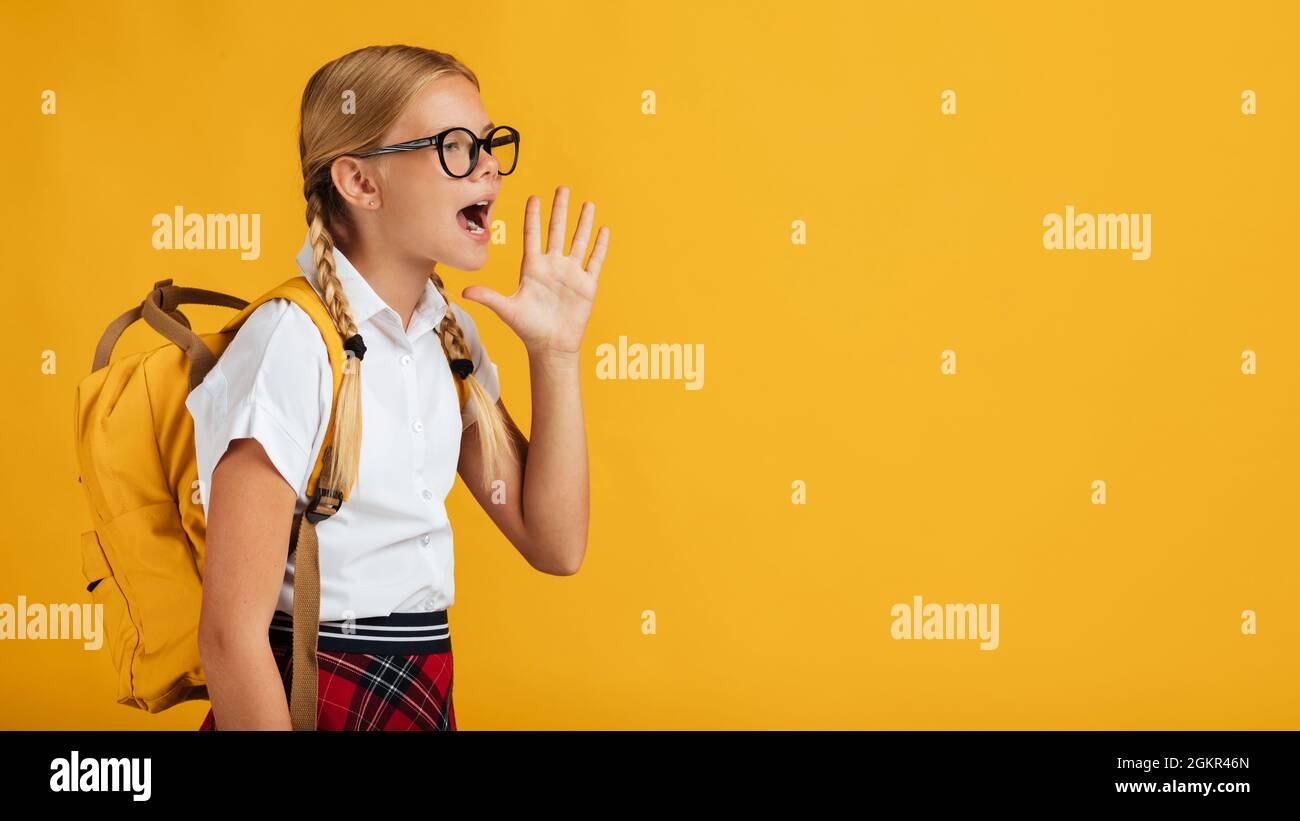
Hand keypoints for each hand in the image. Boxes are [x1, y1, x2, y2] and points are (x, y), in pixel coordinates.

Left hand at [461, 185, 608, 355]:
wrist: (552, 347)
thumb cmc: (528, 329)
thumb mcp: (507, 310)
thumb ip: (488, 297)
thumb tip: (464, 291)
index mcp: (533, 268)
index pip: (533, 235)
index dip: (533, 216)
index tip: (534, 197)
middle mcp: (553, 266)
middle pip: (557, 231)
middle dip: (560, 209)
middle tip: (563, 188)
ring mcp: (571, 274)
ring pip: (578, 241)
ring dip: (583, 222)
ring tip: (587, 203)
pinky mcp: (587, 284)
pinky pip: (595, 260)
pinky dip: (600, 245)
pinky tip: (603, 229)